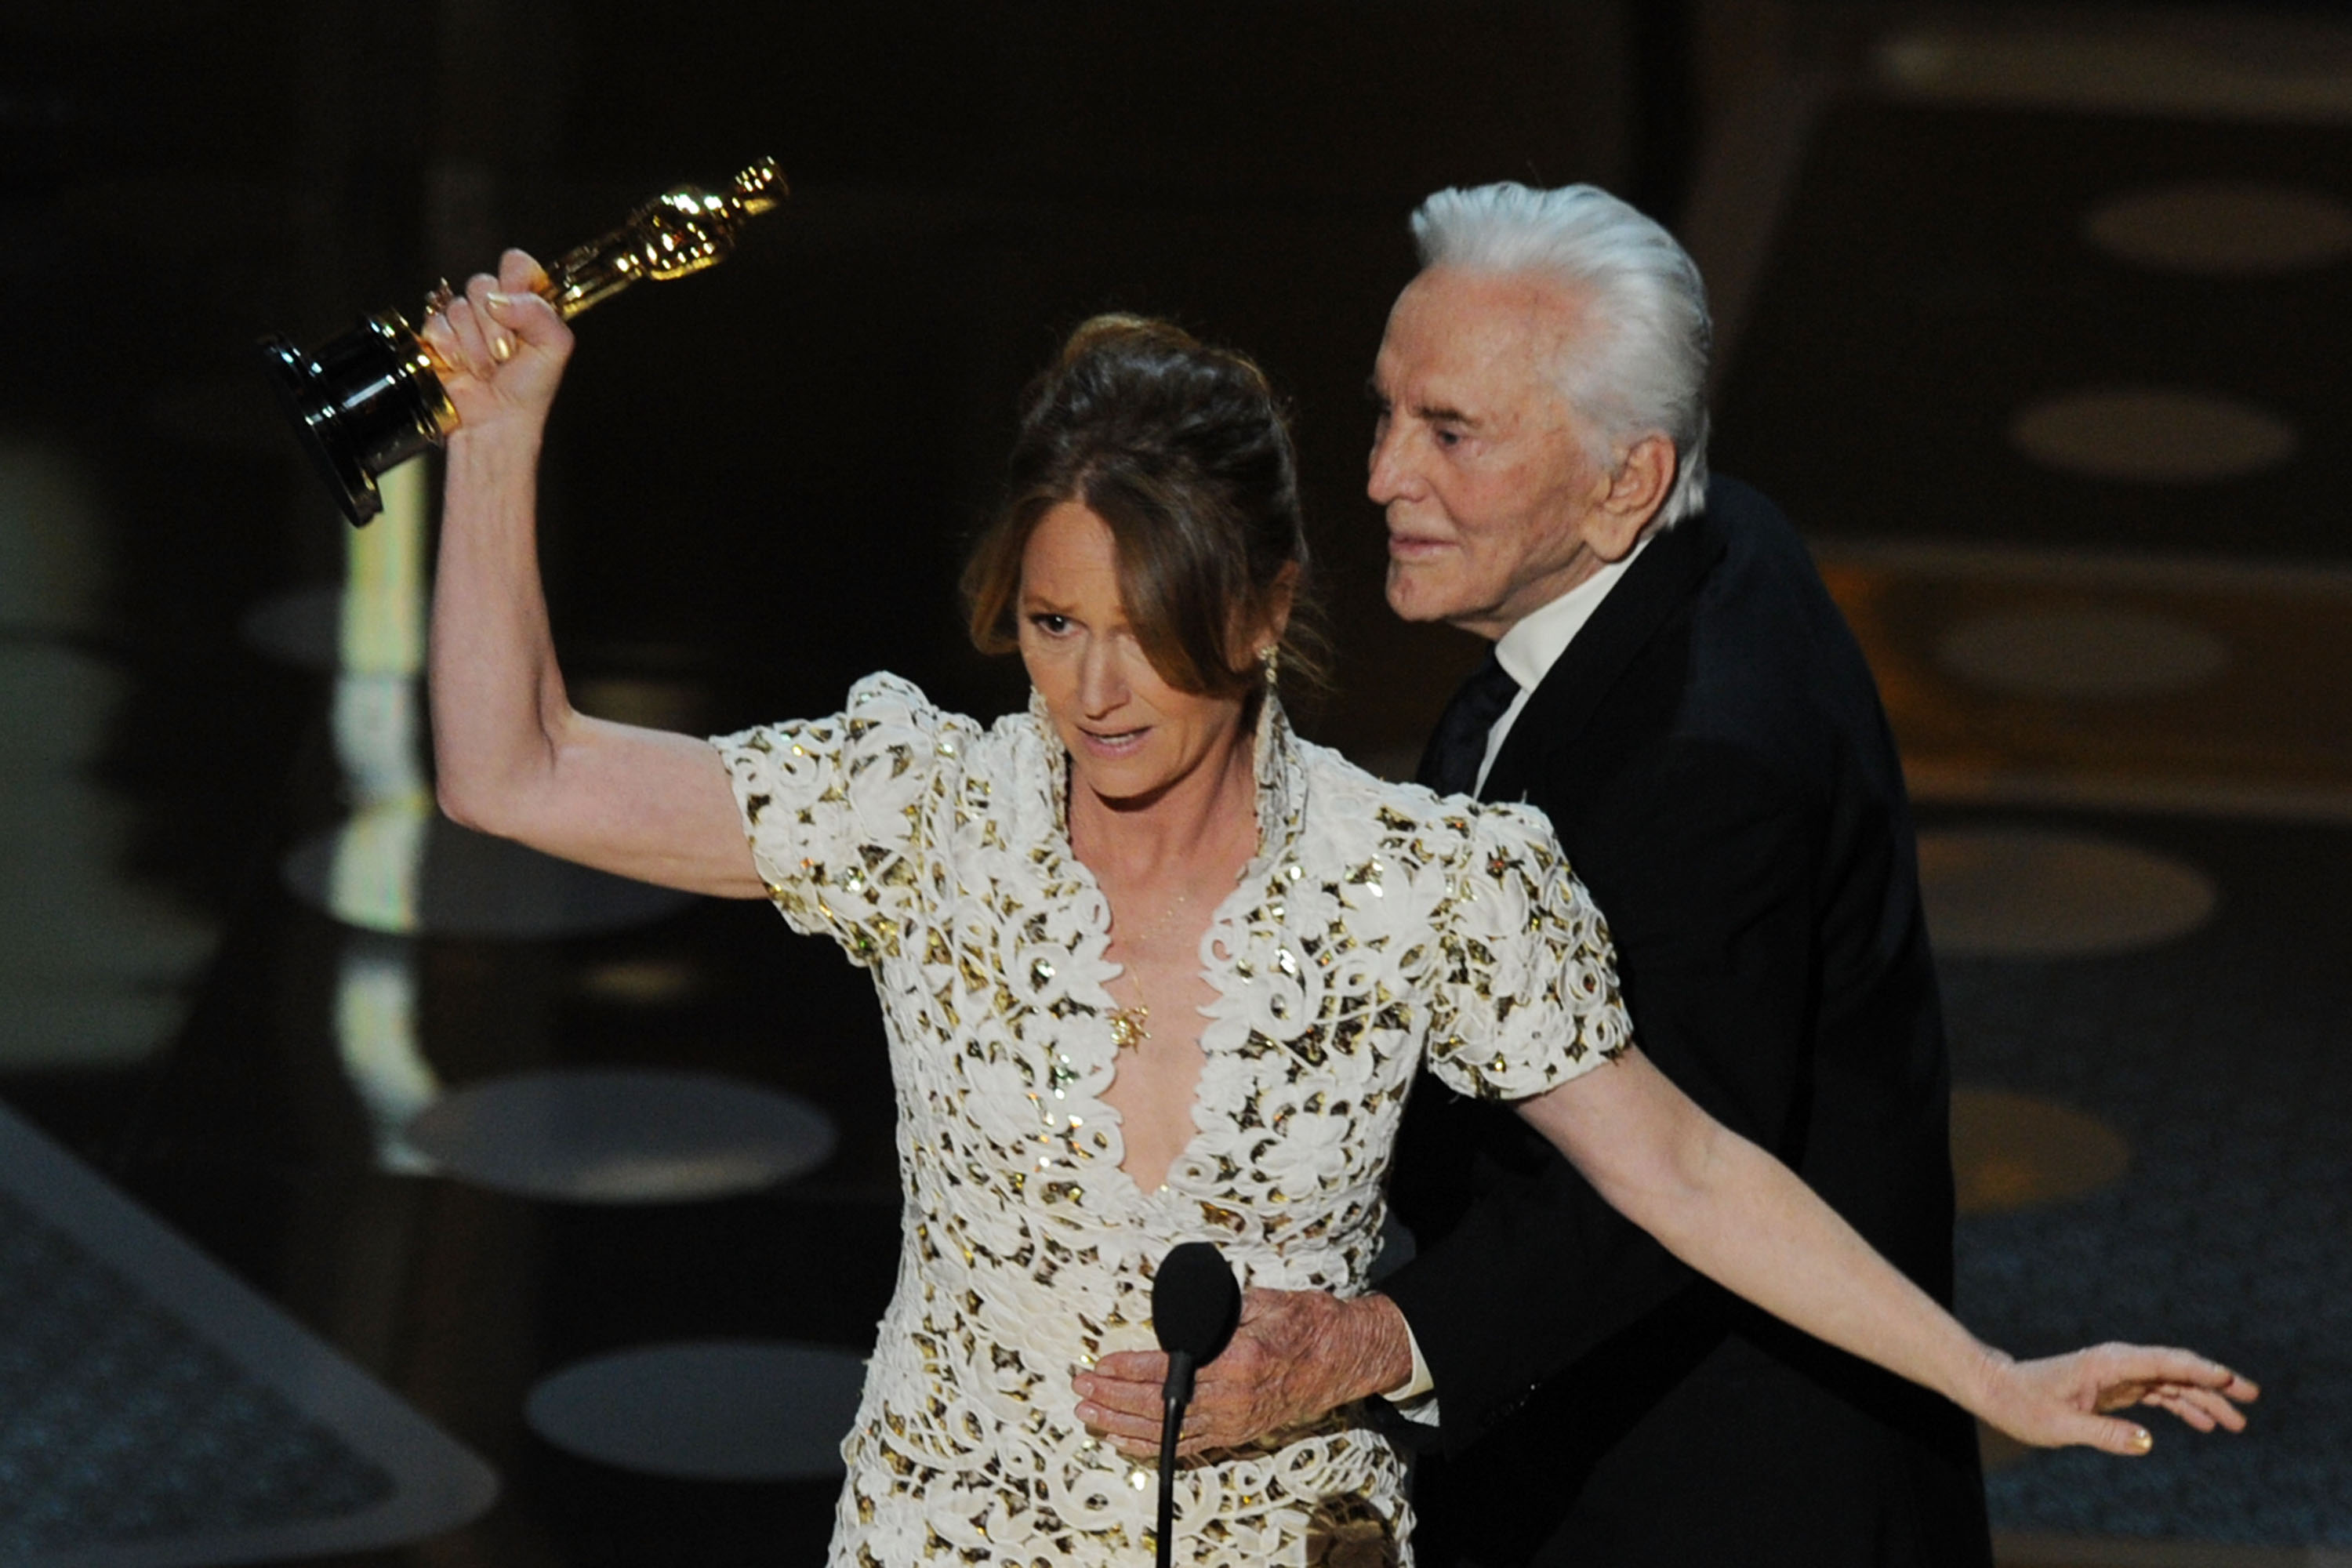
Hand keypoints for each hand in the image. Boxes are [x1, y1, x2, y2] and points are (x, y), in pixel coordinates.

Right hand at [417, 248, 573, 438]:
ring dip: (474, 345)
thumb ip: (539, 311)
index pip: (516, 263)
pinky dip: (450, 349)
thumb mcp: (555, 347)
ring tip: (485, 369)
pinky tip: (460, 368)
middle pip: (481, 283)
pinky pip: (435, 323)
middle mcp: (493, 307)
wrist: (496, 423)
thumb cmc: (529, 389)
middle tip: (505, 354)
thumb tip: (496, 299)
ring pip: (458, 306)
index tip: (518, 310)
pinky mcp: (437, 336)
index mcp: (524, 303)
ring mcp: (463, 321)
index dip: (515, 280)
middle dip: (494, 326)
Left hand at [1071, 1288, 1413, 1457]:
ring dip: (1121, 1423)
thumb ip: (1218, 1308)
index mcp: (1237, 1359)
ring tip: (1088, 1414)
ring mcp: (1233, 1420)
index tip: (1100, 1363)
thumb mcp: (1263, 1301)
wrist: (1342, 1358)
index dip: (1129, 1368)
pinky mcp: (1236, 1433)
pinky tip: (1122, 1439)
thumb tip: (1179, 1307)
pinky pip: (1185, 1445)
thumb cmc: (1305, 1324)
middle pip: (1159, 1404)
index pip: (1169, 1368)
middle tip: (1081, 1388)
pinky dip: (1150, 1445)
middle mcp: (1232, 1397)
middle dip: (1113, 1397)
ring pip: (1166, 1430)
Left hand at [1974, 1343, 2257, 1453]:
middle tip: (2252, 1397)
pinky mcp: (2116, 1387)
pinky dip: (2181, 1406)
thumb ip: (2104, 1433)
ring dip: (2204, 1398)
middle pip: (2175, 1369)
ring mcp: (2118, 1374)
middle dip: (2214, 1382)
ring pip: (2171, 1382)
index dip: (2197, 1368)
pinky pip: (2157, 1393)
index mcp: (2106, 1364)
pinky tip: (2203, 1422)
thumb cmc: (2022, 1405)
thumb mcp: (2059, 1426)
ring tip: (2236, 1422)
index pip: (2161, 1362)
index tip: (2229, 1377)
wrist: (1997, 1390)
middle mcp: (2117, 1363)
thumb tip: (2149, 1442)